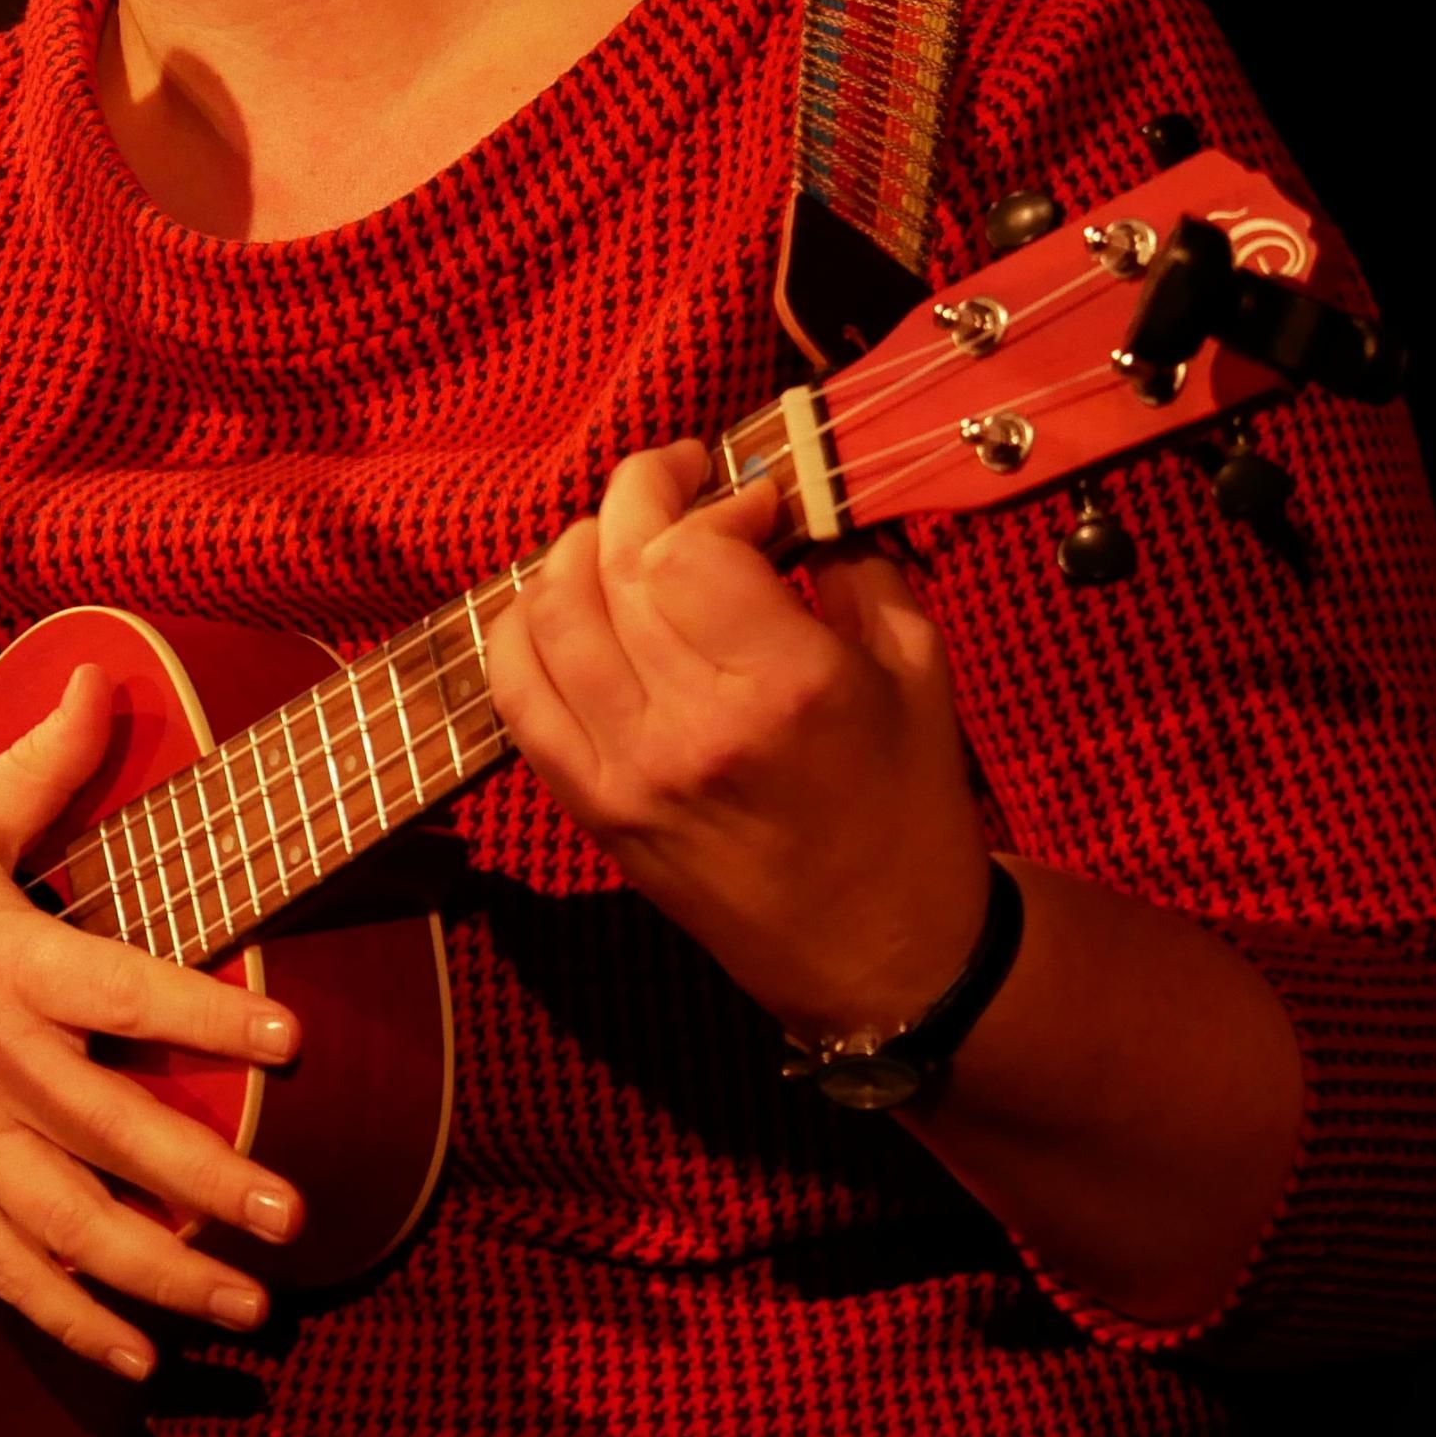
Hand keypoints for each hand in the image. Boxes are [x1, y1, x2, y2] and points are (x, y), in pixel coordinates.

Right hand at [0, 664, 304, 1378]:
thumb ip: (39, 765)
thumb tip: (103, 678)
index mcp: (3, 964)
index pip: (116, 986)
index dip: (202, 1012)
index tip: (287, 1038)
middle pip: (106, 1129)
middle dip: (201, 1178)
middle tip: (288, 1213)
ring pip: (70, 1222)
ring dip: (162, 1271)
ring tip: (247, 1298)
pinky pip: (11, 1272)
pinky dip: (73, 1320)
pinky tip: (140, 1351)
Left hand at [479, 441, 994, 1041]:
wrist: (883, 958)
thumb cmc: (911, 807)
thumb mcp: (918, 672)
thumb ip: (856, 565)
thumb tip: (790, 492)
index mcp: (790, 687)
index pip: (688, 547)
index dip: (712, 500)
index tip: (752, 501)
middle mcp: (694, 725)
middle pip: (613, 565)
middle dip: (640, 495)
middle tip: (676, 478)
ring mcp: (628, 769)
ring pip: (550, 613)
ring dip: (575, 549)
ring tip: (621, 537)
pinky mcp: (590, 806)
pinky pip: (516, 693)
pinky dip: (521, 630)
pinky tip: (560, 602)